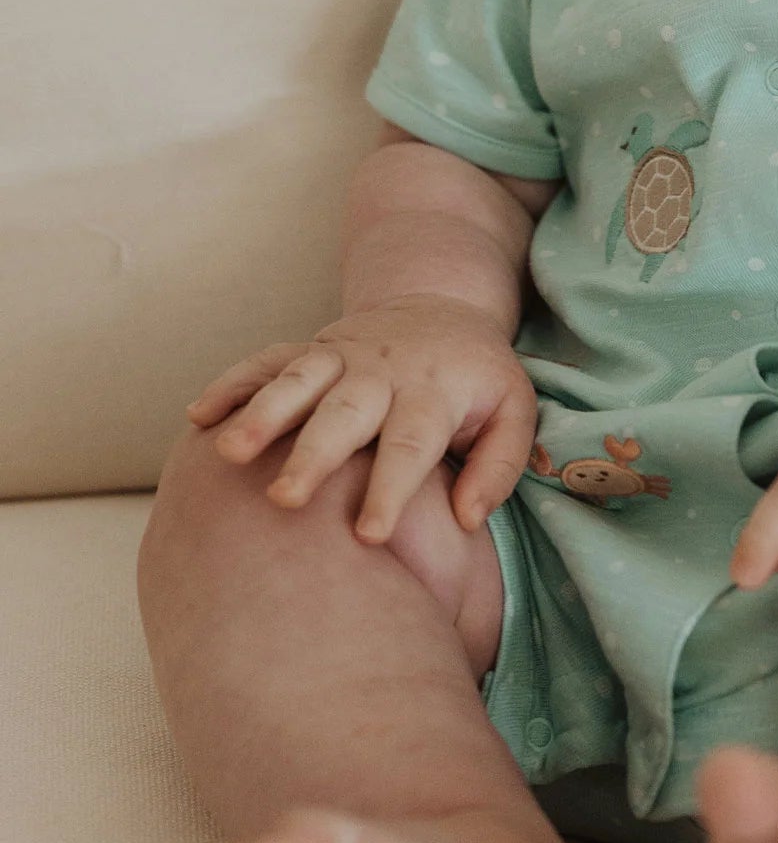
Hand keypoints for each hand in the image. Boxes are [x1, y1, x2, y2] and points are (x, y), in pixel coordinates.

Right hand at [184, 294, 538, 544]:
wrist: (443, 306)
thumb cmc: (478, 380)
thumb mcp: (515, 410)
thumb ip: (501, 465)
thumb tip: (469, 518)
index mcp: (434, 393)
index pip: (412, 445)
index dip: (391, 490)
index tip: (368, 535)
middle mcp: (383, 372)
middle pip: (345, 413)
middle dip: (314, 455)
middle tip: (284, 500)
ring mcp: (342, 355)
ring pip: (299, 380)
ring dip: (264, 413)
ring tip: (228, 453)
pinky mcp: (311, 347)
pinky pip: (266, 360)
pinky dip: (232, 382)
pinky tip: (197, 416)